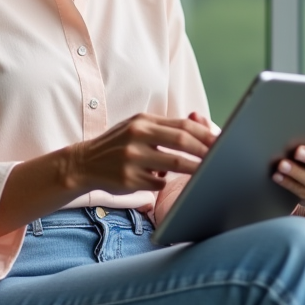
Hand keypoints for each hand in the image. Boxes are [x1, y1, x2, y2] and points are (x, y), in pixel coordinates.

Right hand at [67, 112, 214, 194]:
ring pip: (174, 164)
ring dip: (193, 169)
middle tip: (221, 158)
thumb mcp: (137, 128)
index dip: (205, 134)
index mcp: (143, 121)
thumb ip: (165, 127)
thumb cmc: (119, 145)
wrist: (84, 164)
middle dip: (205, 151)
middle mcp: (137, 136)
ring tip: (205, 172)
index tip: (221, 142)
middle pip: (182, 142)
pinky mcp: (128, 179)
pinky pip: (157, 182)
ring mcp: (132, 158)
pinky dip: (163, 182)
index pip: (183, 126)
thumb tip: (200, 124)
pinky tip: (158, 180)